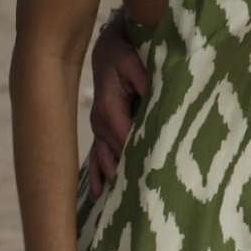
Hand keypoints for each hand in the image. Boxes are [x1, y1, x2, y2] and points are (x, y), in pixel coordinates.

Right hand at [86, 12, 144, 197]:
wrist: (107, 48)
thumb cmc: (125, 54)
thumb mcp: (135, 62)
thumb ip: (144, 79)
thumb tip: (153, 95)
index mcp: (109, 107)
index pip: (124, 137)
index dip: (135, 155)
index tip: (148, 173)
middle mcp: (100, 121)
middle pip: (114, 152)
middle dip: (126, 172)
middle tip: (141, 196)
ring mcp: (98, 127)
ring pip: (104, 158)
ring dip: (112, 177)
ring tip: (120, 203)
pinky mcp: (100, 129)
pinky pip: (97, 156)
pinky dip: (98, 174)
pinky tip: (98, 194)